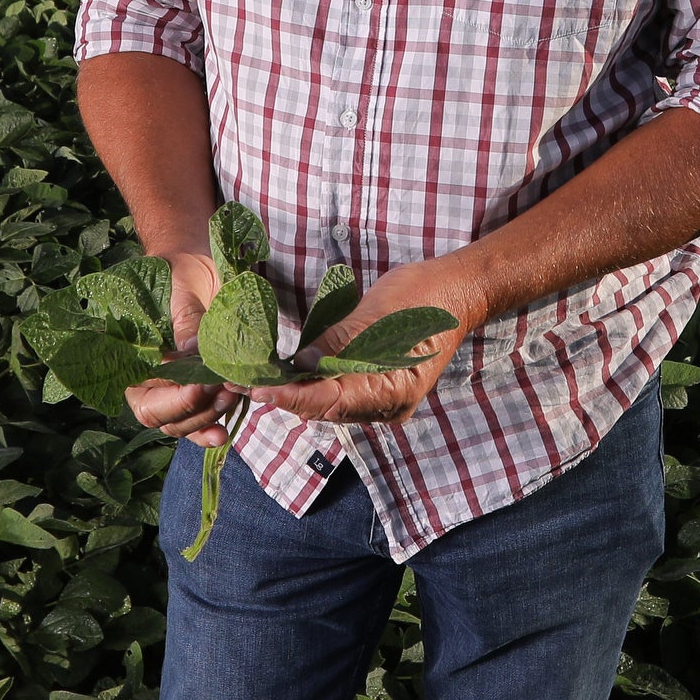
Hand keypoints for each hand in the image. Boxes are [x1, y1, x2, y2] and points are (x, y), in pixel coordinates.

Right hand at [125, 251, 232, 442]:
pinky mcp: (194, 391)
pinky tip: (223, 433)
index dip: (175, 395)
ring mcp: (169, 388)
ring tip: (232, 395)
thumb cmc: (182, 272)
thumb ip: (186, 318)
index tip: (203, 381)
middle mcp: (145, 378)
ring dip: (207, 416)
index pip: (145, 393)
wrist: (196, 267)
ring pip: (180, 424)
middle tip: (223, 390)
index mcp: (132, 353)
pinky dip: (209, 431)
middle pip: (161, 416)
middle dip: (193, 409)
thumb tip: (190, 350)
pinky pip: (196, 421)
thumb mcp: (184, 287)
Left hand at [244, 252, 491, 426]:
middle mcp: (389, 405)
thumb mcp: (374, 315)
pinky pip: (341, 392)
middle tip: (241, 382)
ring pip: (330, 403)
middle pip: (327, 408)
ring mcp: (387, 400)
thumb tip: (299, 366)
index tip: (258, 389)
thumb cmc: (422, 296)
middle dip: (286, 396)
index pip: (332, 401)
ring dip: (296, 393)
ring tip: (255, 379)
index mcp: (393, 391)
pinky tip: (289, 376)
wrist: (459, 290)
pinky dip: (314, 385)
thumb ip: (337, 343)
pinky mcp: (381, 387)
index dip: (292, 397)